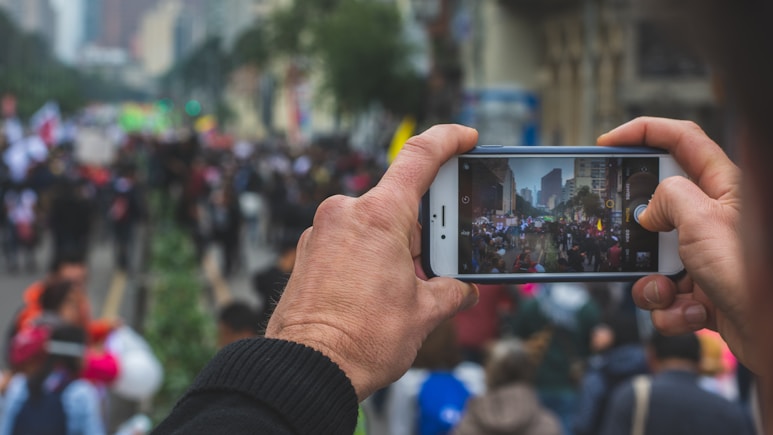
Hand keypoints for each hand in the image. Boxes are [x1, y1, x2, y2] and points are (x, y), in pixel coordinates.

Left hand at [266, 125, 479, 399]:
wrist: (305, 370)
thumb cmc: (363, 340)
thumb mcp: (424, 313)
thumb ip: (451, 291)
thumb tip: (463, 289)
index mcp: (378, 216)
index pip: (419, 157)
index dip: (448, 140)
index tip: (467, 137)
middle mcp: (345, 213)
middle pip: (399, 203)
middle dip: (424, 232)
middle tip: (439, 265)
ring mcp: (322, 232)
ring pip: (374, 225)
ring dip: (397, 249)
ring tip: (405, 291)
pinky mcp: (310, 253)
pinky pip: (350, 241)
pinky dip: (370, 256)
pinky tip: (377, 292)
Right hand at [597, 117, 762, 370]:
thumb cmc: (753, 273)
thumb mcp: (701, 220)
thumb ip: (666, 198)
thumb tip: (648, 213)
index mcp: (724, 187)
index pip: (682, 140)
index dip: (644, 132)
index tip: (608, 142)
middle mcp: (714, 218)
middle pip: (659, 205)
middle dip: (637, 226)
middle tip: (620, 231)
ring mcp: (706, 256)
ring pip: (653, 259)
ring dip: (652, 282)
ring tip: (671, 291)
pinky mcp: (702, 291)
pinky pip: (665, 295)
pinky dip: (671, 309)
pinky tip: (694, 314)